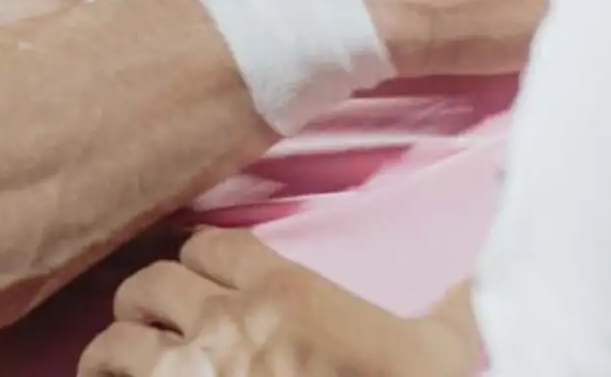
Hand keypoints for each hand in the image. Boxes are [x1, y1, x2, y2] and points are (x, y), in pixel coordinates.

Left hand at [78, 230, 474, 376]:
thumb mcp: (442, 350)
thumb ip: (457, 301)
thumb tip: (497, 253)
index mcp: (283, 293)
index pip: (211, 246)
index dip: (200, 257)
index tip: (199, 273)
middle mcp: (224, 327)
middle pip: (151, 284)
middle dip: (148, 300)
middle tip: (154, 320)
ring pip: (117, 345)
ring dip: (114, 353)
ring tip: (115, 365)